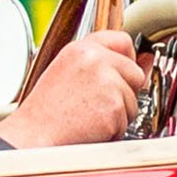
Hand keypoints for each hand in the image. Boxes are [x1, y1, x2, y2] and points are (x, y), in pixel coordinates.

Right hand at [0, 31, 145, 150]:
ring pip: (133, 99)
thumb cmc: (46, 111)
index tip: (122, 71)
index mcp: (82, 48)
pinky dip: (114, 129)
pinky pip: (127, 120)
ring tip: (89, 116)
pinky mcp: (114, 107)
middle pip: (134, 72)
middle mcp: (96, 60)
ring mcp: (107, 83)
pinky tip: (91, 128)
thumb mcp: (68, 73)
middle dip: (124, 91)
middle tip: (97, 104)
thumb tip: (142, 63)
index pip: (122, 41)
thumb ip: (103, 64)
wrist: (34, 135)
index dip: (127, 58)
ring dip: (118, 113)